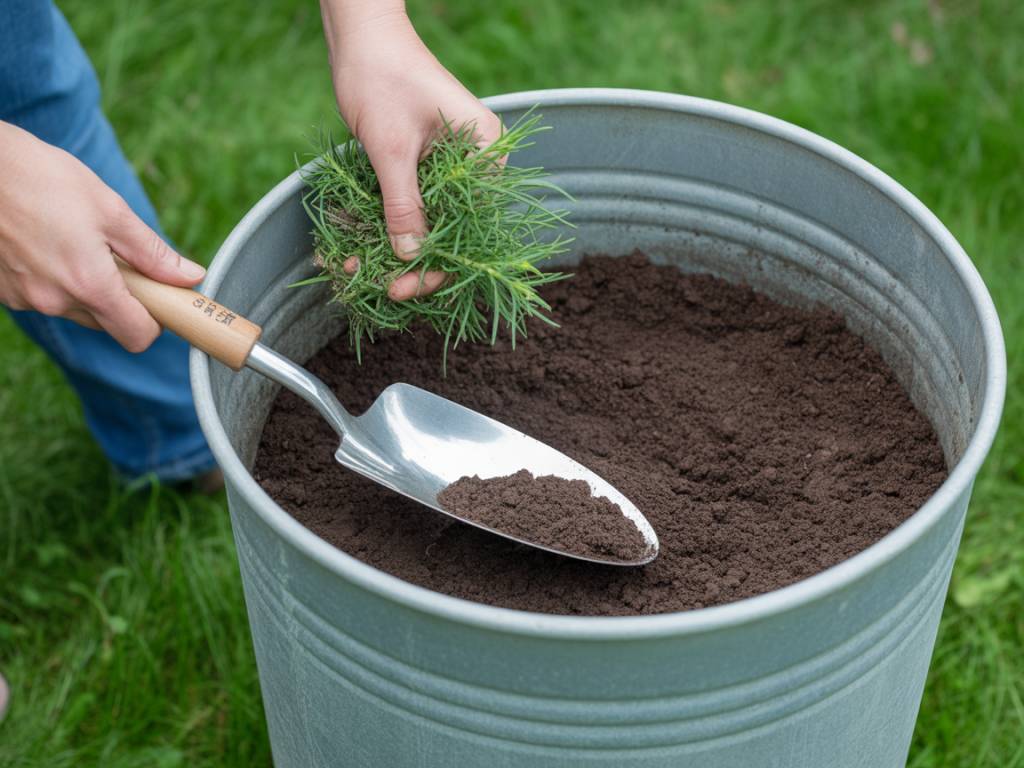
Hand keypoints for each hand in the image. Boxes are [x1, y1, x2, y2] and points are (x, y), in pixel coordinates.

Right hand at [0, 121, 205, 351]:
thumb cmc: (42, 178)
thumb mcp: (110, 209)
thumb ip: (153, 253)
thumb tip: (190, 276)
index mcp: (88, 284)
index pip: (137, 336)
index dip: (156, 321)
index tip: (160, 297)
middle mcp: (54, 301)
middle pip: (108, 323)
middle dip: (122, 298)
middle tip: (118, 257)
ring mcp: (24, 299)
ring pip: (76, 309)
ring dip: (87, 287)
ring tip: (76, 241)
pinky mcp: (3, 291)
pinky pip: (44, 296)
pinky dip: (55, 279)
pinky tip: (47, 243)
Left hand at [321, 3, 501, 299]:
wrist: (359, 34)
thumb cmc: (381, 77)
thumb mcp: (391, 148)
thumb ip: (403, 205)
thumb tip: (410, 259)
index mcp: (486, 154)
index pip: (474, 228)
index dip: (441, 265)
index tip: (404, 288)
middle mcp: (477, 163)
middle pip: (452, 231)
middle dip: (413, 263)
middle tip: (381, 288)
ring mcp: (451, 165)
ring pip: (428, 223)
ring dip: (393, 249)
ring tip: (355, 267)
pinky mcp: (425, 165)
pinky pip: (411, 205)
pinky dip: (385, 225)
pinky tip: (356, 247)